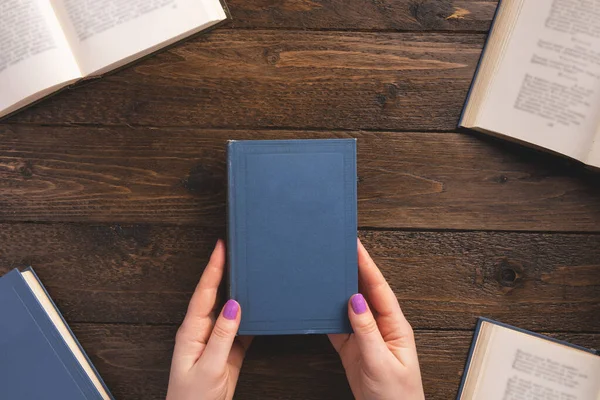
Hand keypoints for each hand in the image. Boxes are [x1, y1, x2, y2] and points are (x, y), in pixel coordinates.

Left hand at [167, 240, 251, 399]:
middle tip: (234, 249)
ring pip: (229, 309)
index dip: (213, 268)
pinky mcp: (228, 351)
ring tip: (247, 271)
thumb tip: (234, 305)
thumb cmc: (193, 398)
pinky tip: (257, 306)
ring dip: (238, 291)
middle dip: (223, 271)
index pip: (204, 292)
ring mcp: (215, 340)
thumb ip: (222, 335)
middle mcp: (202, 331)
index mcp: (192, 331)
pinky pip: (240, 328)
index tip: (220, 246)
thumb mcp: (210, 366)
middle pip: (215, 295)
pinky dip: (250, 315)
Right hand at [328, 239, 424, 399]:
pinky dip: (328, 315)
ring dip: (339, 290)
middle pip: (365, 292)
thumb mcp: (381, 362)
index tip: (356, 246)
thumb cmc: (396, 396)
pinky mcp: (353, 349)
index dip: (367, 265)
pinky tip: (319, 305)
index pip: (379, 288)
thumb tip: (355, 300)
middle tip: (338, 250)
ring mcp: (366, 337)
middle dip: (353, 270)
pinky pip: (338, 326)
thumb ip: (366, 331)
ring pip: (350, 307)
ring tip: (326, 271)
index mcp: (395, 326)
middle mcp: (381, 327)